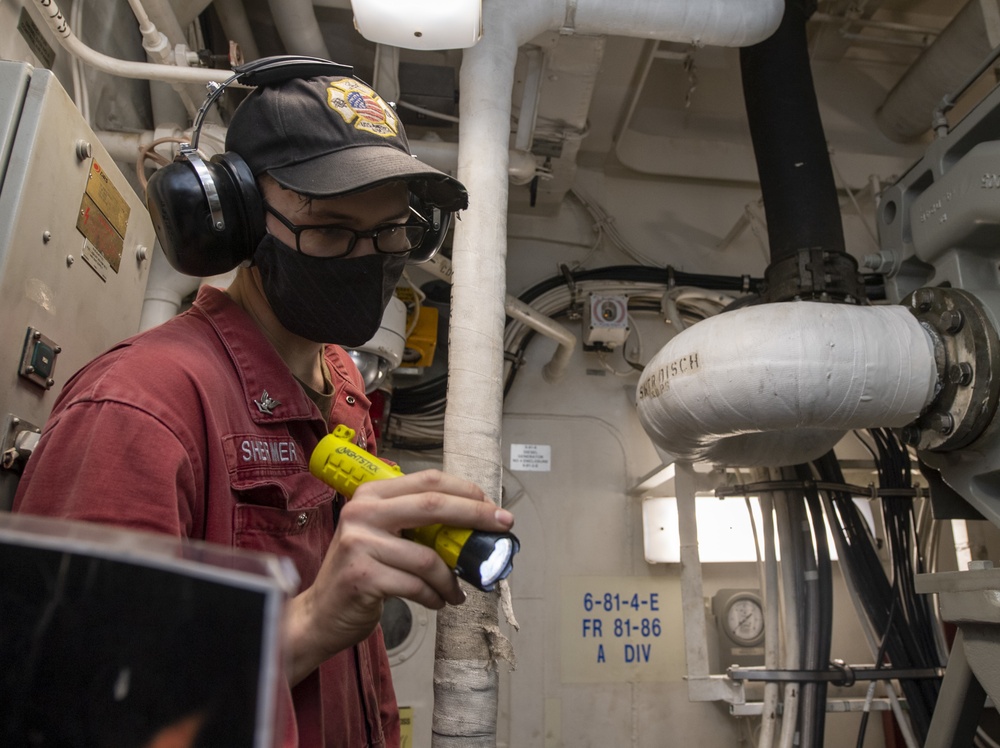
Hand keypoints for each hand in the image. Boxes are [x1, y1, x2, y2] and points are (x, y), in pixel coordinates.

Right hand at [284, 469, 513, 683]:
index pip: (428, 481)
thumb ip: (417, 524)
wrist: (320, 613)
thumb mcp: (383, 536)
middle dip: (475, 516)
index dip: (466, 491)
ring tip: (457, 590)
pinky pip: (416, 585)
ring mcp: (359, 543)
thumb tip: (474, 524)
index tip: (493, 506)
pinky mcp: (362, 576)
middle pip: (433, 505)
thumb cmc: (361, 573)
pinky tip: (438, 601)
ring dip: (452, 578)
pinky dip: (435, 596)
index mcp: (371, 494)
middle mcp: (362, 512)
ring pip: (428, 557)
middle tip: (502, 528)